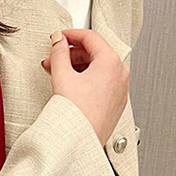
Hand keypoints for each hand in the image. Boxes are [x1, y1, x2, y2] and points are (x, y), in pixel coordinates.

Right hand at [41, 28, 129, 146]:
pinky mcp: (115, 102)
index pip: (90, 37)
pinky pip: (102, 82)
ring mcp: (120, 88)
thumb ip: (59, 53)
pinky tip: (71, 86)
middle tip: (54, 58)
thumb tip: (58, 42)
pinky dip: (87, 79)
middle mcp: (120, 73)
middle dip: (72, 53)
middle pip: (95, 52)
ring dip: (78, 66)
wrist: (81, 142)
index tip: (59, 36)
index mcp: (111, 62)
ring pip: (99, 67)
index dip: (71, 34)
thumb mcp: (62, 76)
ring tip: (60, 73)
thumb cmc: (77, 115)